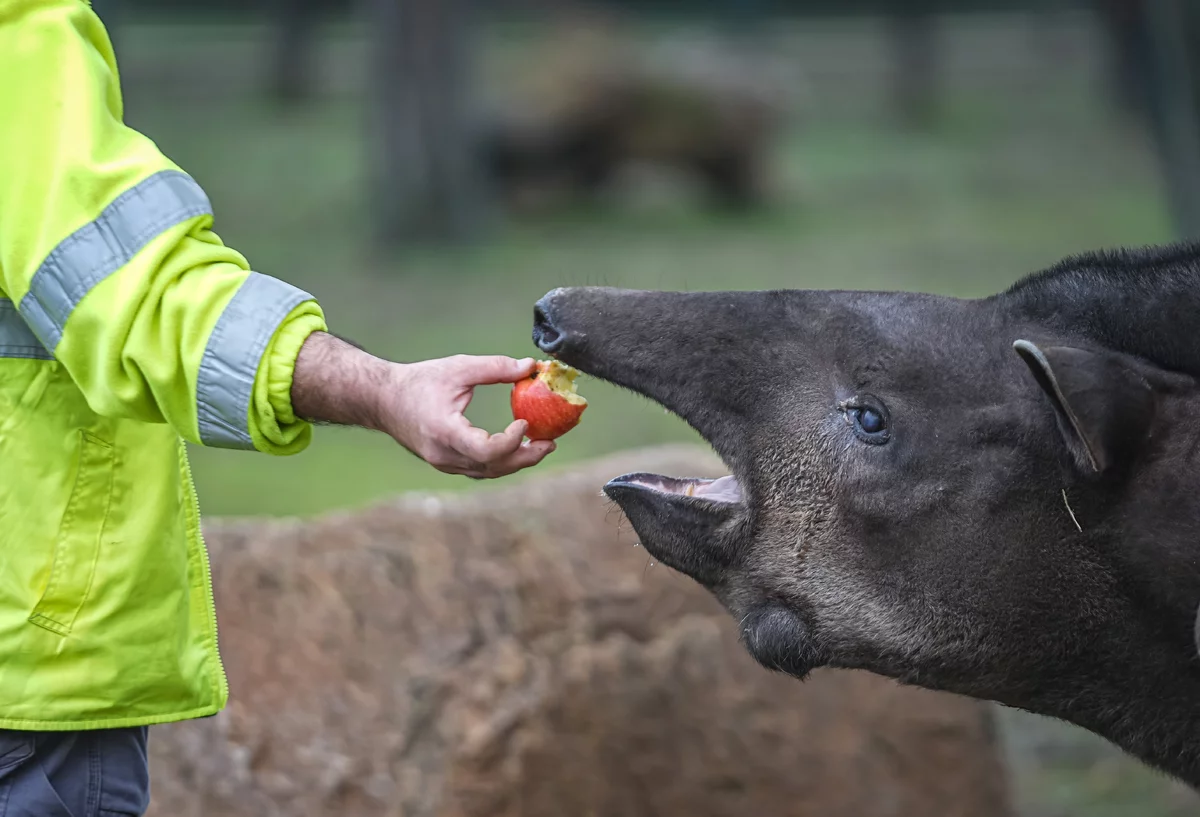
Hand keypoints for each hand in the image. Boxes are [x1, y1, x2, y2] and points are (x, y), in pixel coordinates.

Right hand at [291, 333, 554, 478]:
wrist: (382, 400)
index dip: (511, 441)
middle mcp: (445, 455)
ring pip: (488, 472)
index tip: (525, 422)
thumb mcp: (459, 368)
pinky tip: (518, 447)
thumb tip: (532, 366)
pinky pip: (479, 469)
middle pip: (493, 467)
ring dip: (517, 461)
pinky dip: (501, 462)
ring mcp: (444, 463)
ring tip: (542, 446)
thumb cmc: (419, 381)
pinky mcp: (446, 464)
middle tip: (551, 442)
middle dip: (525, 456)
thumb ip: (496, 368)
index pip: (486, 451)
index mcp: (446, 432)